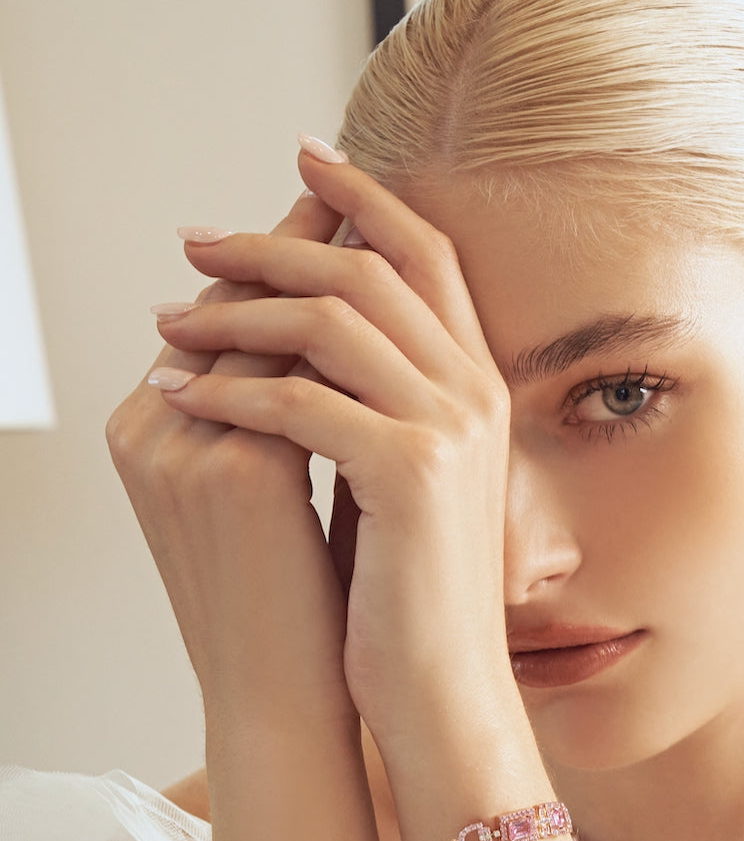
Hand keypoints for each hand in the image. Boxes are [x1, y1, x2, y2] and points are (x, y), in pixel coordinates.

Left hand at [144, 145, 513, 743]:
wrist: (440, 682)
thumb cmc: (407, 588)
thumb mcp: (397, 473)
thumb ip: (373, 397)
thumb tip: (299, 334)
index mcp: (479, 383)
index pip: (426, 255)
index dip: (366, 197)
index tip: (305, 158)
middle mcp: (477, 391)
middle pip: (368, 269)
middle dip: (274, 239)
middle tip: (197, 240)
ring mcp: (451, 428)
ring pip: (331, 320)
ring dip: (234, 309)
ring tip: (167, 321)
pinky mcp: (410, 472)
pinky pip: (298, 401)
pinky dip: (228, 392)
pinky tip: (178, 395)